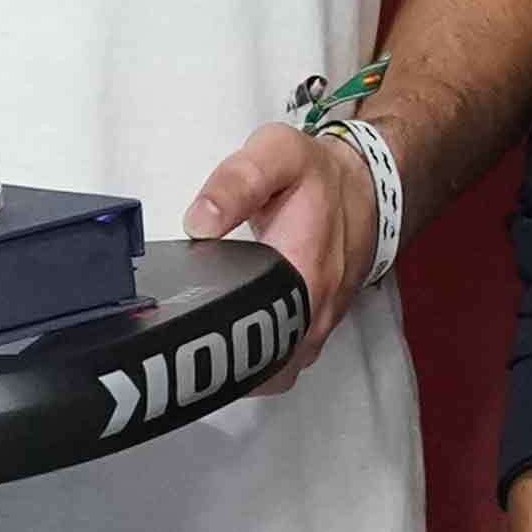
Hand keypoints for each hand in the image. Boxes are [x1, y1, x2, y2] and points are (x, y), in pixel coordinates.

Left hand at [180, 117, 376, 391]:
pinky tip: (221, 342)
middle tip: (168, 340)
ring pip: (269, 376)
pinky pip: (278, 366)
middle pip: (259, 370)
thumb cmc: (316, 177)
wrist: (363, 191)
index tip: (176, 327)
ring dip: (231, 370)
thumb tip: (198, 223)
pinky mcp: (311, 335)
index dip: (213, 338)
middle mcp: (314, 315)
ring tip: (188, 345)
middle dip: (211, 365)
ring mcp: (315, 331)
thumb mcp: (277, 155)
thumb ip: (236, 181)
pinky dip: (251, 365)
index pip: (257, 335)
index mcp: (303, 274)